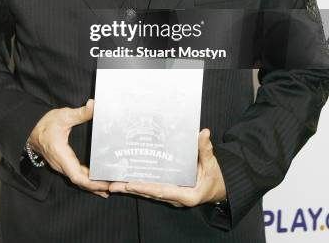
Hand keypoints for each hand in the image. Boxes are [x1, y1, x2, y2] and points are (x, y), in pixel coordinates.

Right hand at [28, 98, 108, 197]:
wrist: (31, 129)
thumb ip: (80, 113)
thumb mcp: (64, 116)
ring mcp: (61, 166)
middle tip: (114, 186)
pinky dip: (87, 180)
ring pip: (78, 180)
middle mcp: (61, 165)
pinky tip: (96, 181)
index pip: (77, 176)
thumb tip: (94, 105)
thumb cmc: (46, 124)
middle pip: (80, 182)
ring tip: (109, 187)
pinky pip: (76, 176)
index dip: (92, 183)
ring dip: (92, 185)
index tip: (105, 183)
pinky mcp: (63, 164)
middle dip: (96, 186)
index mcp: (61, 155)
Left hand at [108, 128, 225, 206]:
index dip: (146, 188)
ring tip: (113, 184)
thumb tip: (204, 133)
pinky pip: (151, 189)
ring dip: (131, 189)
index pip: (162, 191)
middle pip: (150, 194)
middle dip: (131, 190)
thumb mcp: (211, 163)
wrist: (218, 188)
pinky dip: (139, 186)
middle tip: (112, 185)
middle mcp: (176, 198)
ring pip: (148, 193)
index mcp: (187, 195)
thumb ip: (205, 149)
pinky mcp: (168, 191)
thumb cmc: (214, 176)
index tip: (131, 185)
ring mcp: (170, 196)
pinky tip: (126, 180)